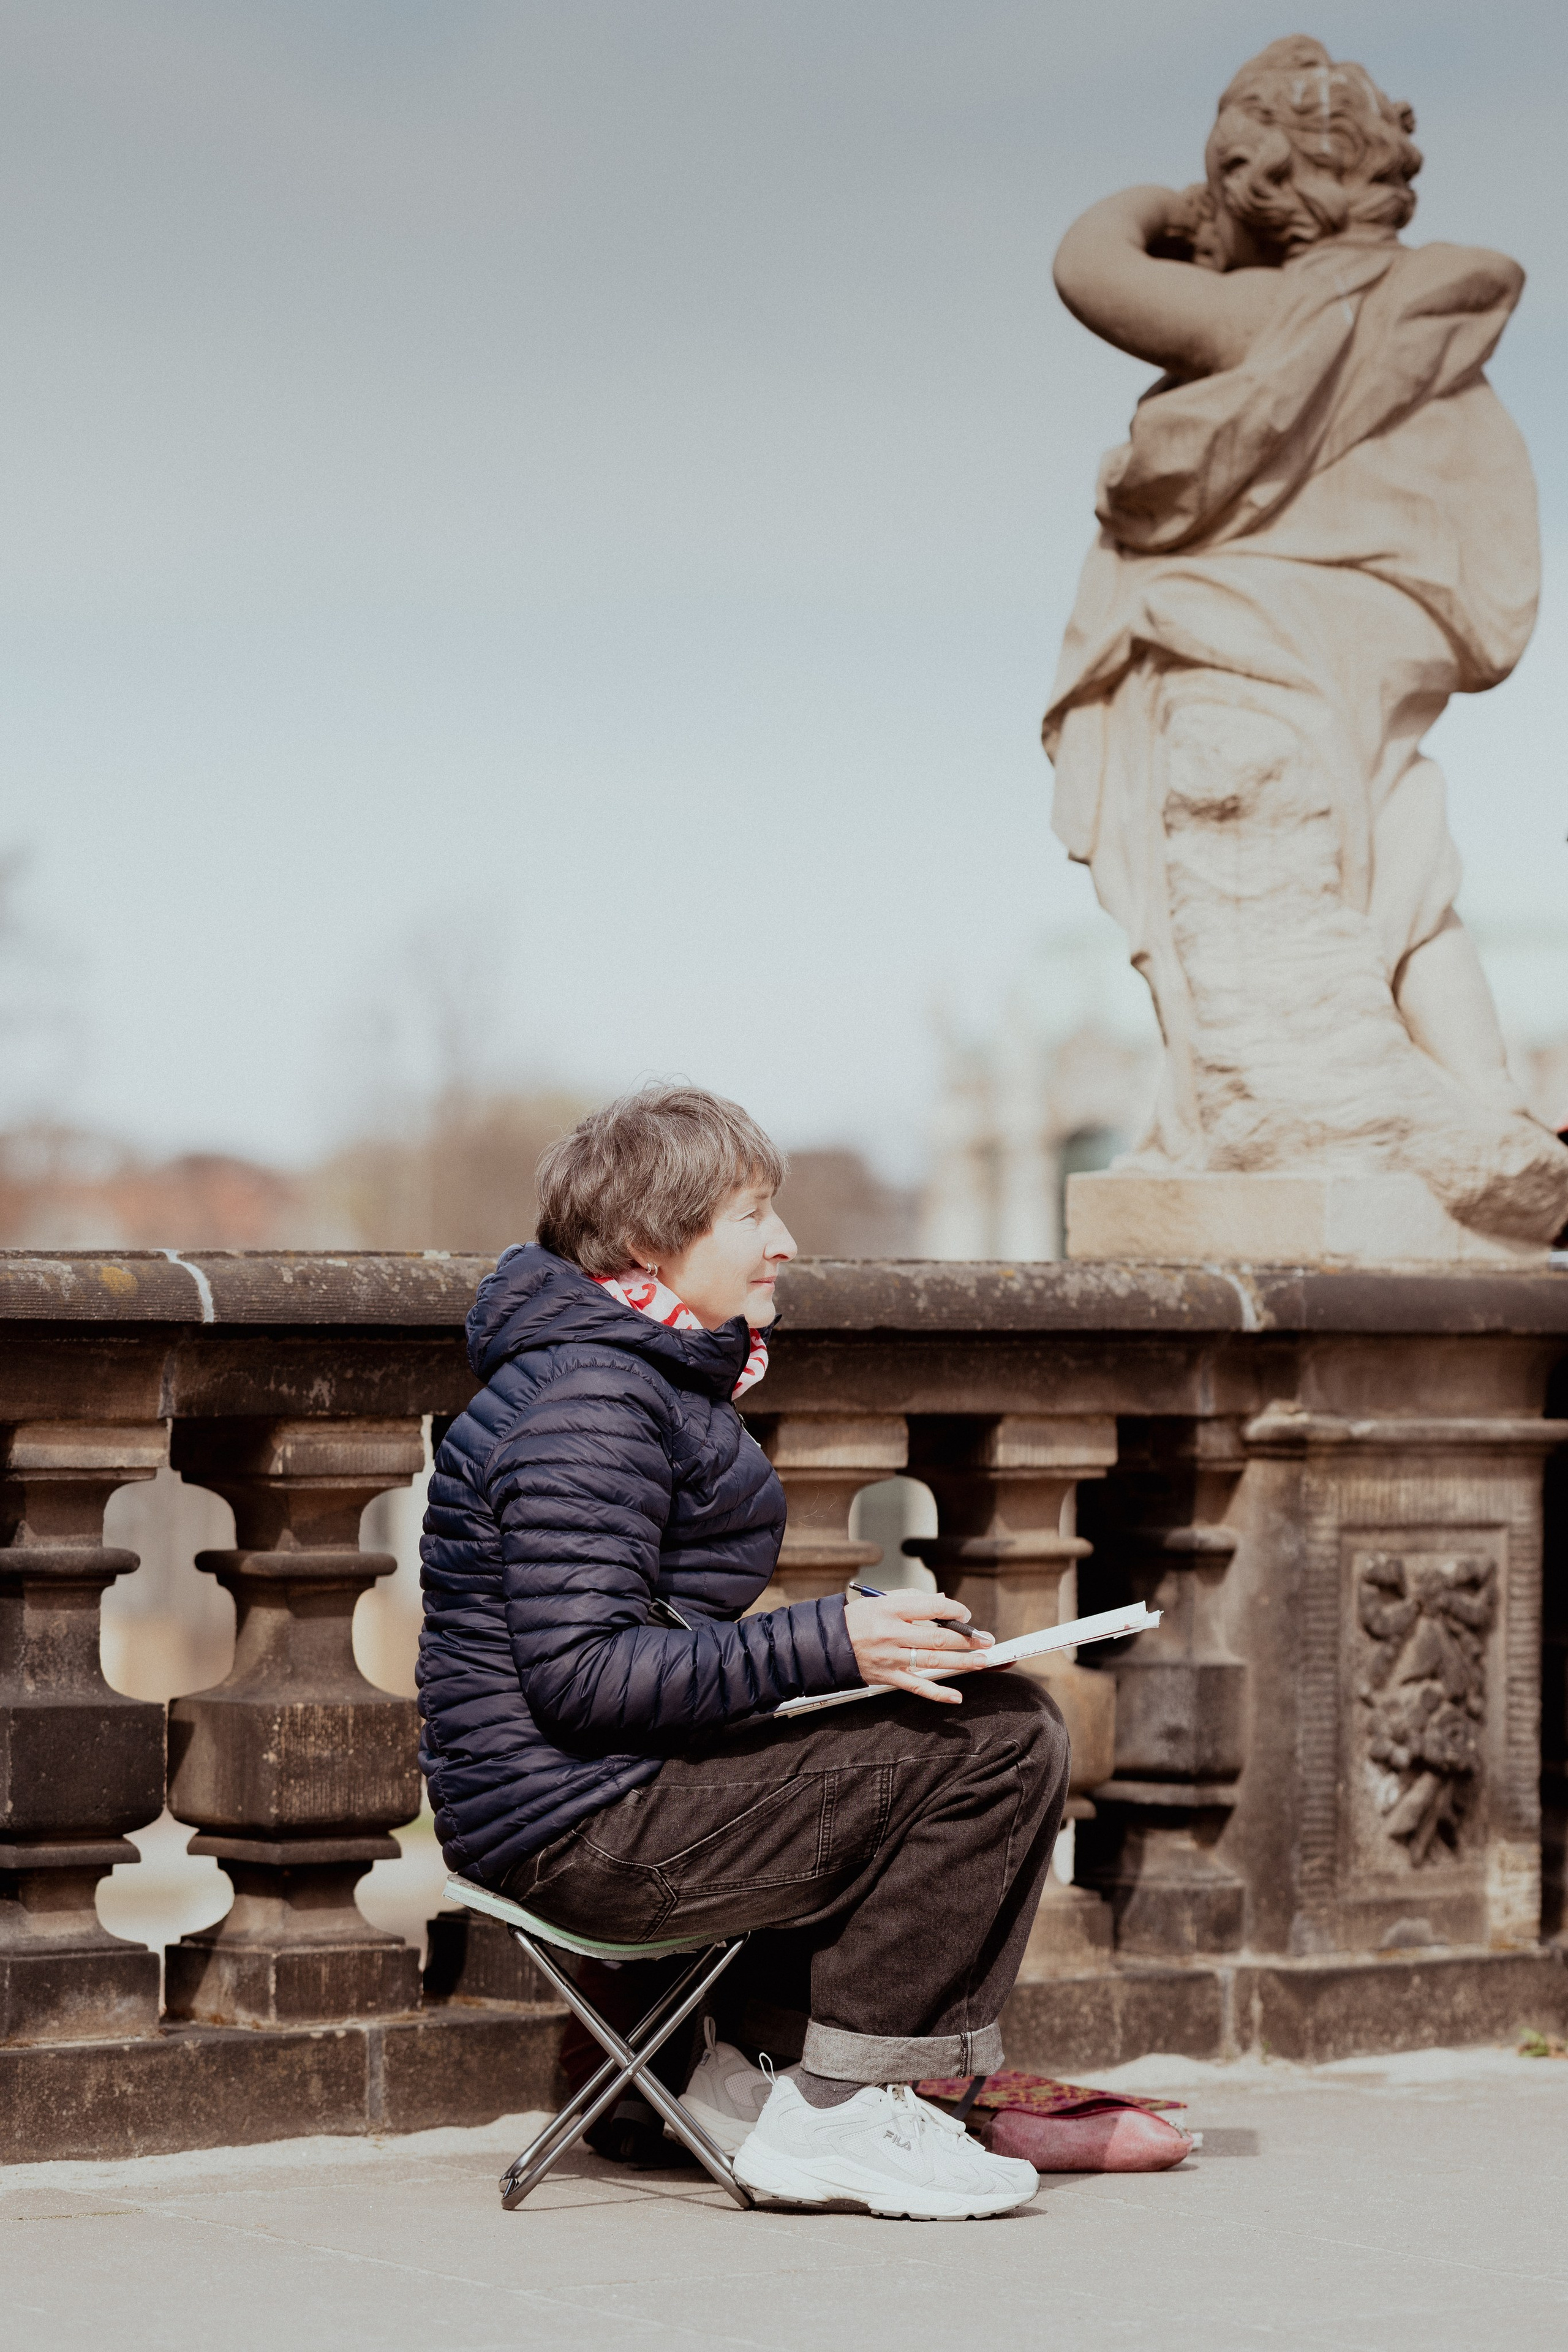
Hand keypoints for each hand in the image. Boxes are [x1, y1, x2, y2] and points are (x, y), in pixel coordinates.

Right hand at [842, 1588, 995, 1705]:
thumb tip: (943, 1602)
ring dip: (961, 1662)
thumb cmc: (859, 1619)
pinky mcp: (889, 1677)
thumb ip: (914, 1599)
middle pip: (937, 1637)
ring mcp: (891, 1657)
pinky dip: (938, 1693)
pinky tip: (956, 1696)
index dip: (954, 1611)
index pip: (931, 1607)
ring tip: (982, 1660)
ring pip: (932, 1660)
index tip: (966, 1615)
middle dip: (966, 1639)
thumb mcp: (882, 1600)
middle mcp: (891, 1633)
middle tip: (986, 1640)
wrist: (829, 1644)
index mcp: (891, 1609)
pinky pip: (916, 1686)